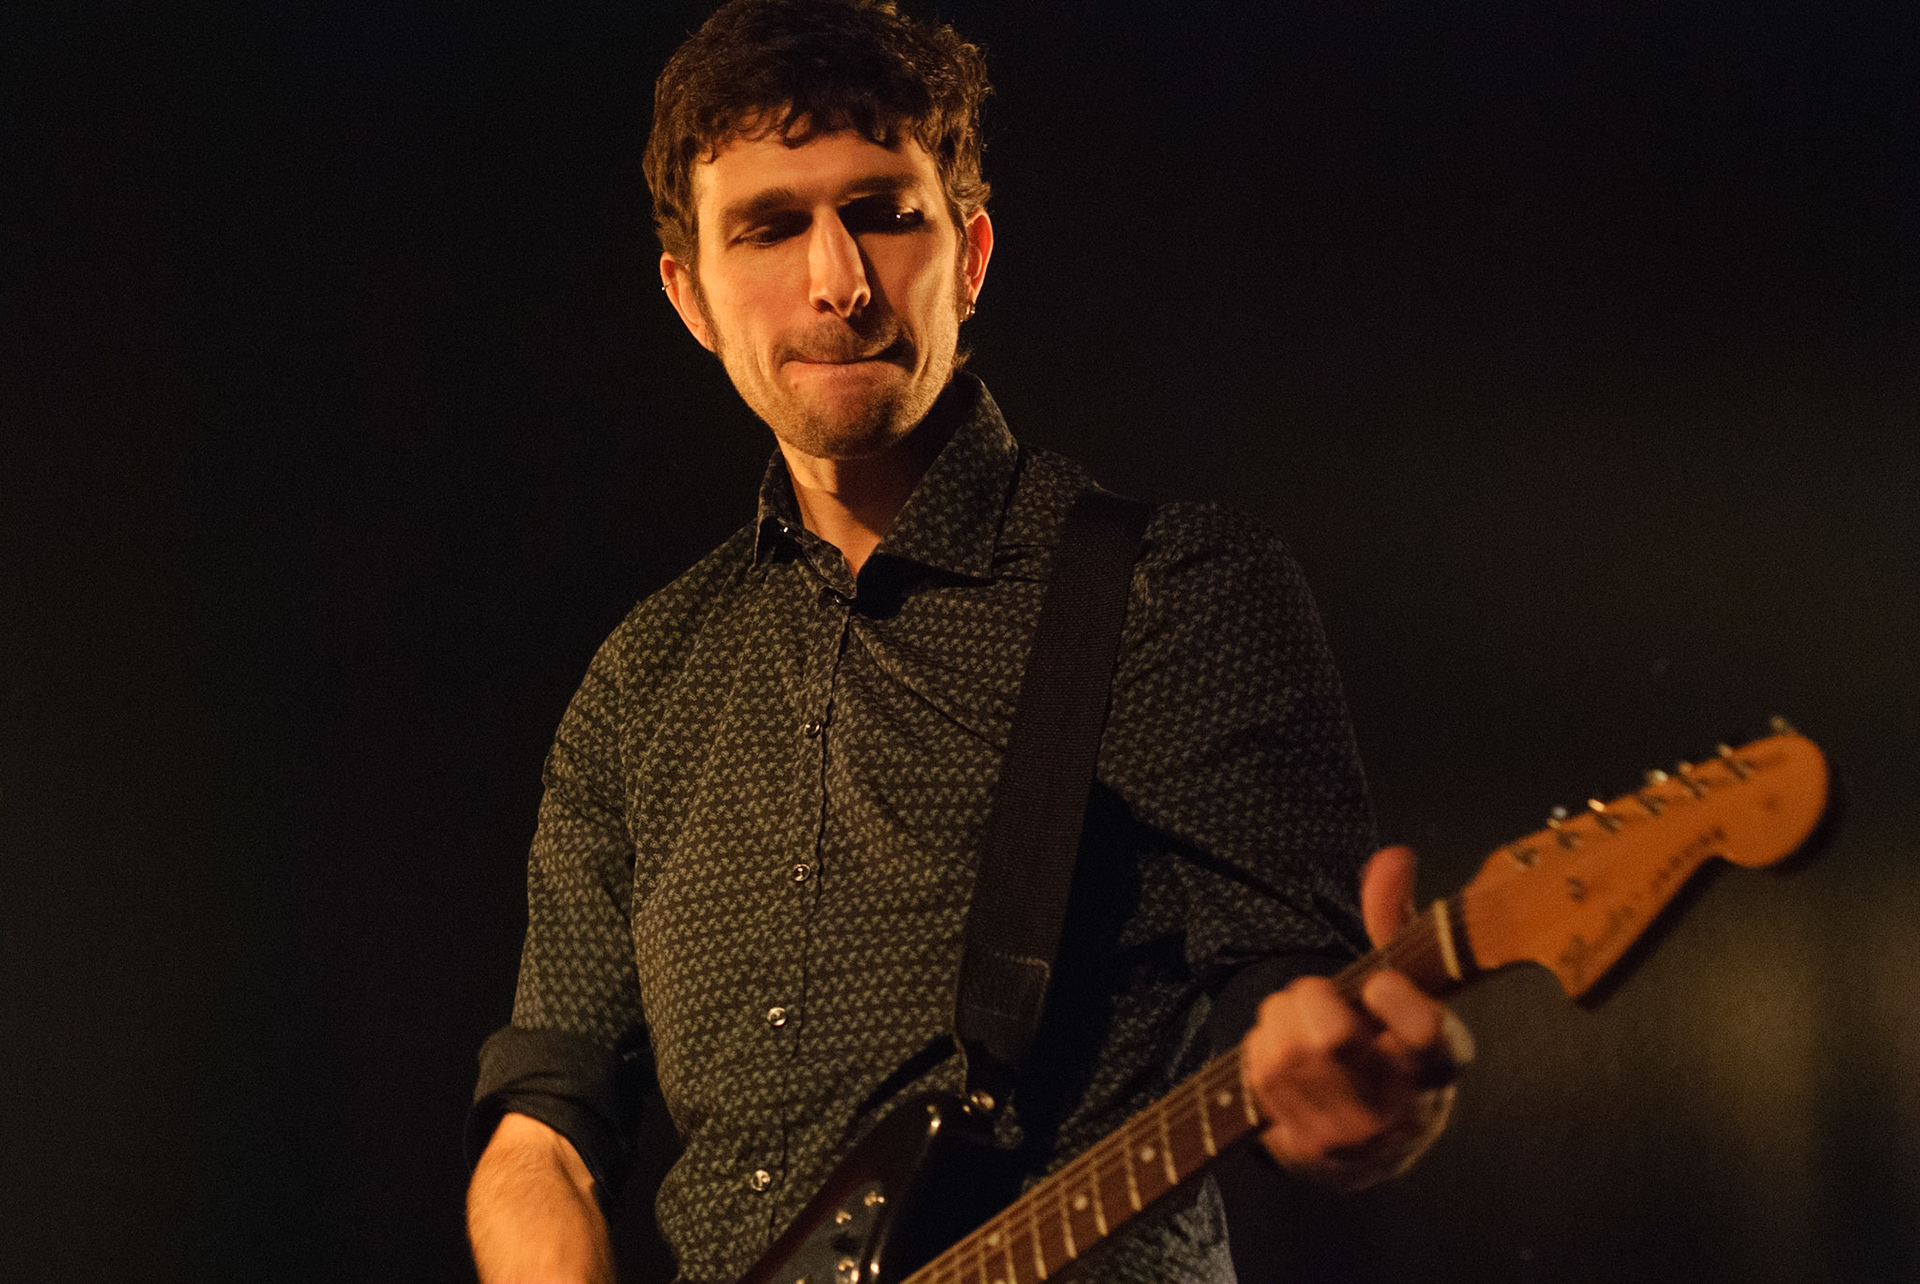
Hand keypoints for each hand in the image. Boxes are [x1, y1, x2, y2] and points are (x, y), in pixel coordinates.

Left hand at [1240, 845, 1471, 1188]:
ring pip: (1288, 1055)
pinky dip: (1260, 1048)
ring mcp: (1351, 1133)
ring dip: (1279, 1020)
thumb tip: (1393, 858)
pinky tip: (1279, 1047)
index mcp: (1439, 1062)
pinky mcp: (1306, 1148)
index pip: (1428, 1038)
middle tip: (1315, 993)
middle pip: (1333, 1041)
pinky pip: (1262, 1078)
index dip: (1399, 1006)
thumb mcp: (1405, 984)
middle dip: (1310, 999)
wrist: (1374, 1138)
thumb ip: (1397, 920)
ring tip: (1295, 1018)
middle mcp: (1401, 1106)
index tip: (1377, 983)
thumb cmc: (1388, 1041)